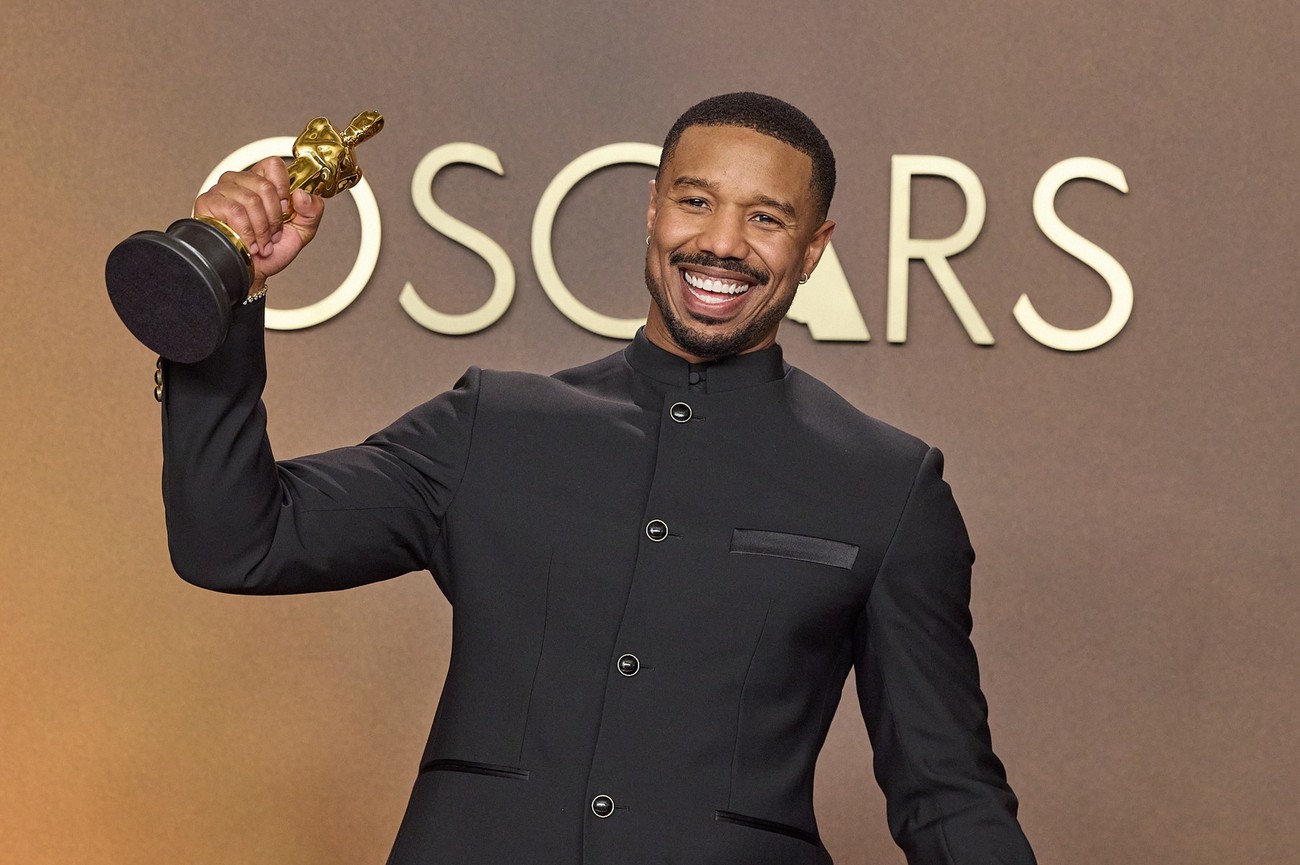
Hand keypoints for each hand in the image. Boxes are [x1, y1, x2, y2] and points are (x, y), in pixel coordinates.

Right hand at [192, 156, 324, 286]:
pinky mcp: (208, 202)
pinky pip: (234, 211)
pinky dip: (247, 233)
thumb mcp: (302, 230)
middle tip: (273, 234)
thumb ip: (312, 210)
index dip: (284, 187)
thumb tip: (302, 194)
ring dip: (262, 230)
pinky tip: (249, 243)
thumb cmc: (271, 250)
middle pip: (265, 186)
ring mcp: (223, 190)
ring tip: (261, 242)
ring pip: (251, 200)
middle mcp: (241, 181)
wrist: (253, 272)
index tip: (287, 208)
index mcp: (262, 182)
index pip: (274, 164)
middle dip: (275, 218)